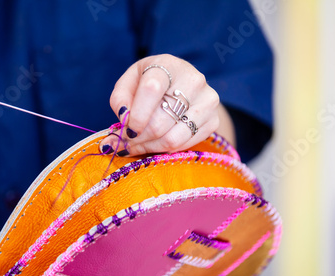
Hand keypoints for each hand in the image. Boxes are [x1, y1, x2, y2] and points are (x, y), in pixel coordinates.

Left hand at [99, 54, 233, 156]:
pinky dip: (164, 150)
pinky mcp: (213, 121)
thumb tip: (124, 120)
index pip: (151, 90)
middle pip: (160, 122)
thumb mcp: (129, 81)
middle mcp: (193, 81)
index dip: (136, 115)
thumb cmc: (149, 81)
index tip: (126, 130)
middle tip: (123, 144)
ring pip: (172, 139)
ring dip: (148, 148)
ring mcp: (207, 101)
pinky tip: (152, 145)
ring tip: (134, 147)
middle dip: (137, 139)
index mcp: (168, 65)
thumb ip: (120, 99)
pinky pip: (184, 145)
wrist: (181, 83)